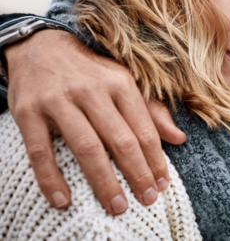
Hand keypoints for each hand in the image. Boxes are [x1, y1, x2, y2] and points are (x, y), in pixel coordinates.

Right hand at [5, 29, 185, 214]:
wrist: (40, 47)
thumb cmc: (89, 72)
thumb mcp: (123, 82)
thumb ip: (151, 111)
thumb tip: (179, 139)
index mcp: (119, 83)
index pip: (143, 128)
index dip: (155, 159)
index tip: (162, 184)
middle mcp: (92, 91)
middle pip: (120, 140)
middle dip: (137, 173)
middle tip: (147, 199)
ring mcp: (59, 101)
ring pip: (86, 146)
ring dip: (103, 180)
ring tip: (117, 205)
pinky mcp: (28, 113)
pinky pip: (41, 152)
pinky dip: (52, 178)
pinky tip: (64, 200)